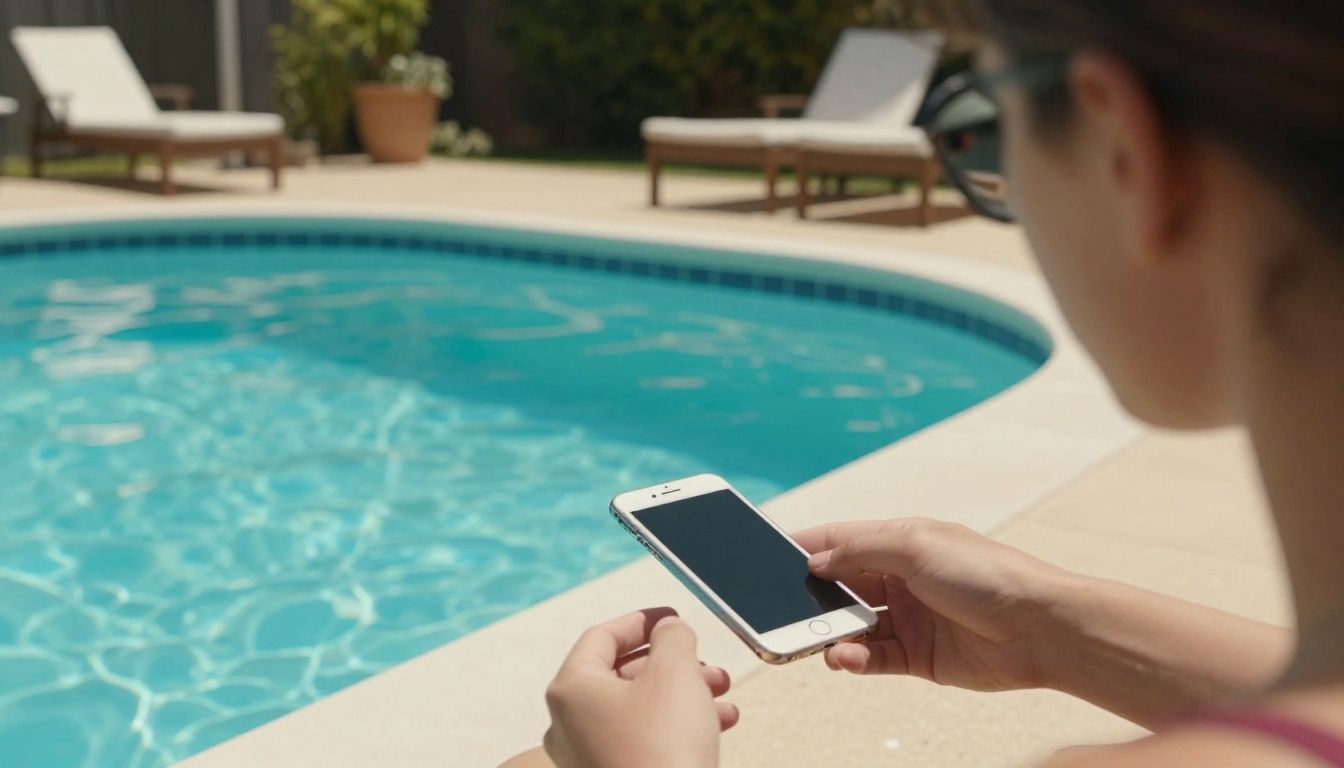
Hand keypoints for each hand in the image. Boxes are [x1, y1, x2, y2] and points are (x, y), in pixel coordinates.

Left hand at [542, 608, 736, 767]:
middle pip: (624, 675)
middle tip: (706, 661)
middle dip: (673, 663)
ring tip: (721, 693)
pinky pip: (644, 740)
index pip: (602, 637)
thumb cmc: (662, 749)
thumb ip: (673, 637)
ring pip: (640, 709)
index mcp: (571, 688)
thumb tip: (670, 631)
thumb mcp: (676, 671)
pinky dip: (679, 725)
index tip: (671, 618)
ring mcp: (587, 757)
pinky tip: (719, 723)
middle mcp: (570, 723)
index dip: (641, 622)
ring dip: (684, 694)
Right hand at [796, 518, 1068, 691]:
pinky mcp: (917, 656)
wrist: (1041, 627)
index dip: (803, 547)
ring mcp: (908, 618)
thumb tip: (815, 561)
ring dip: (828, 632)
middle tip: (778, 609)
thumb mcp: (915, 545)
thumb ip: (859, 551)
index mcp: (898, 542)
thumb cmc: (986, 573)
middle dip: (808, 596)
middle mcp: (899, 578)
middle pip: (838, 586)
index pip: (839, 540)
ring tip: (815, 639)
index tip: (764, 556)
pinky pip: (871, 658)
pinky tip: (843, 658)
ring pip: (850, 625)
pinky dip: (852, 659)